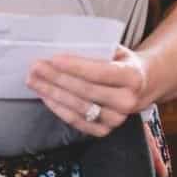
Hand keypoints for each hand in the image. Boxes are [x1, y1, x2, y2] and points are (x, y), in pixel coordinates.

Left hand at [26, 44, 150, 137]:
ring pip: (78, 107)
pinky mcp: (105, 131)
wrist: (143, 85)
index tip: (53, 58)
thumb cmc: (123, 63)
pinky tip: (45, 96)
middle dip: (57, 78)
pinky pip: (77, 121)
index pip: (100, 72)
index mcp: (132, 77)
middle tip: (36, 67)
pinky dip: (58, 109)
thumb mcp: (118, 50)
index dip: (75, 66)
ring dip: (52, 93)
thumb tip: (64, 44)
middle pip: (85, 90)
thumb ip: (98, 48)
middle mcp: (126, 101)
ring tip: (34, 80)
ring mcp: (116, 119)